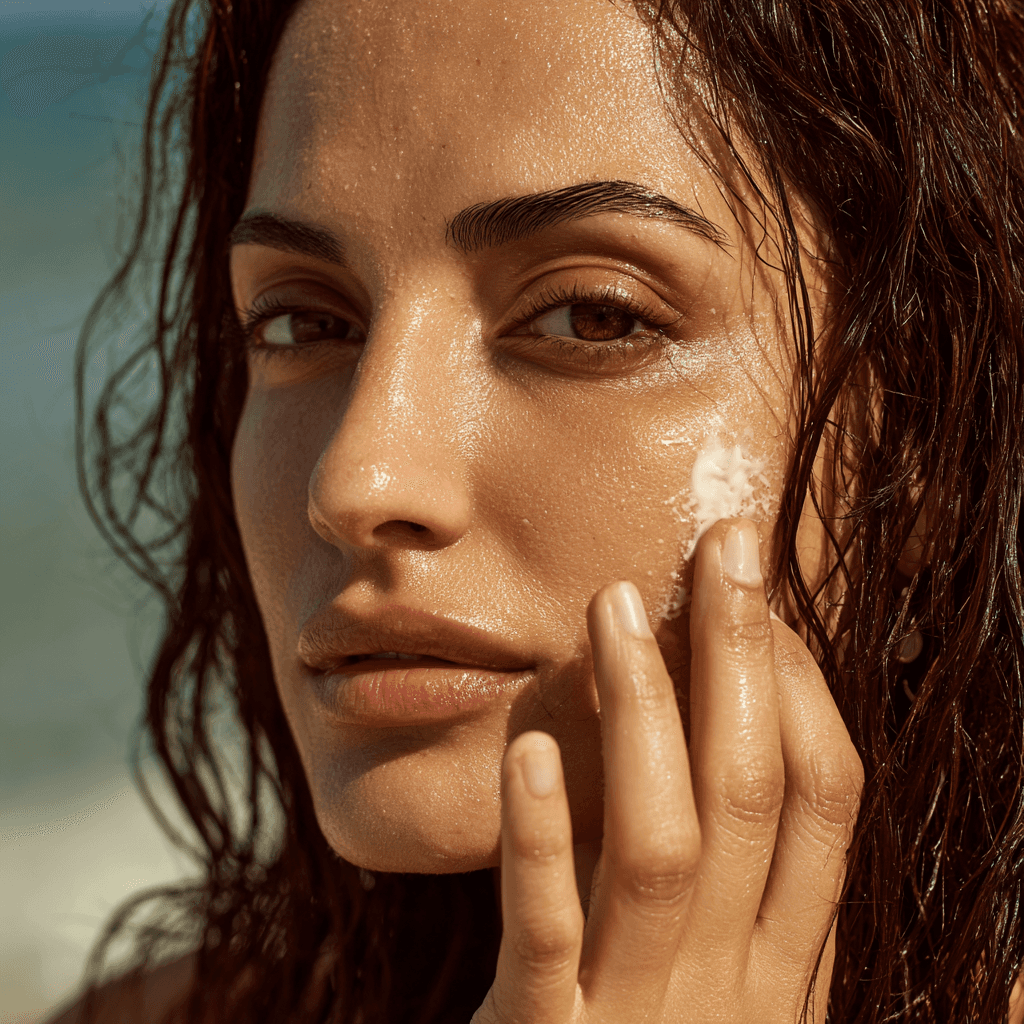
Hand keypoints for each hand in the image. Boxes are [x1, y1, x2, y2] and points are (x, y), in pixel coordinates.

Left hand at [472, 518, 863, 1023]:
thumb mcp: (739, 996)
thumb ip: (778, 915)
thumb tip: (898, 853)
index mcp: (783, 964)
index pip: (826, 803)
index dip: (806, 690)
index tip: (763, 600)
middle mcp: (734, 987)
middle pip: (755, 792)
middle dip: (744, 657)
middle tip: (723, 544)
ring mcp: (642, 1014)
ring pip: (664, 844)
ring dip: (646, 712)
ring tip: (617, 603)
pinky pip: (548, 929)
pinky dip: (542, 837)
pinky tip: (533, 747)